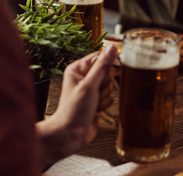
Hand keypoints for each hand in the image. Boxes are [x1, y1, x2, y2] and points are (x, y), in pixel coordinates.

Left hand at [36, 46, 116, 166]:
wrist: (71, 134)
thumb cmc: (73, 110)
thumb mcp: (89, 85)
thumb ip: (102, 66)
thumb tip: (112, 48)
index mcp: (78, 69)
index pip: (100, 58)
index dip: (104, 69)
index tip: (99, 79)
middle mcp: (84, 77)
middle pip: (108, 72)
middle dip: (104, 85)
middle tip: (93, 94)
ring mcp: (91, 89)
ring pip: (110, 86)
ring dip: (104, 97)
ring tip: (92, 104)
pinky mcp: (97, 100)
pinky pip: (111, 96)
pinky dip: (105, 104)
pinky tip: (95, 109)